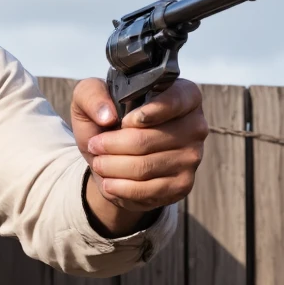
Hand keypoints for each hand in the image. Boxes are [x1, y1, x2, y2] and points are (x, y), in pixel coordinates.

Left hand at [70, 77, 207, 214]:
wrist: (109, 159)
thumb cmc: (105, 122)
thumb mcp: (89, 99)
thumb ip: (92, 95)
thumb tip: (107, 115)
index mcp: (183, 95)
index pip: (175, 100)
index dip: (146, 112)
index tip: (122, 121)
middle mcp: (195, 125)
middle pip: (149, 139)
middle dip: (112, 144)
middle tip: (95, 145)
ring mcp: (192, 157)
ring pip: (145, 166)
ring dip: (112, 166)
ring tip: (99, 162)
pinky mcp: (183, 184)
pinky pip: (148, 190)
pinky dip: (121, 187)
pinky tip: (108, 182)